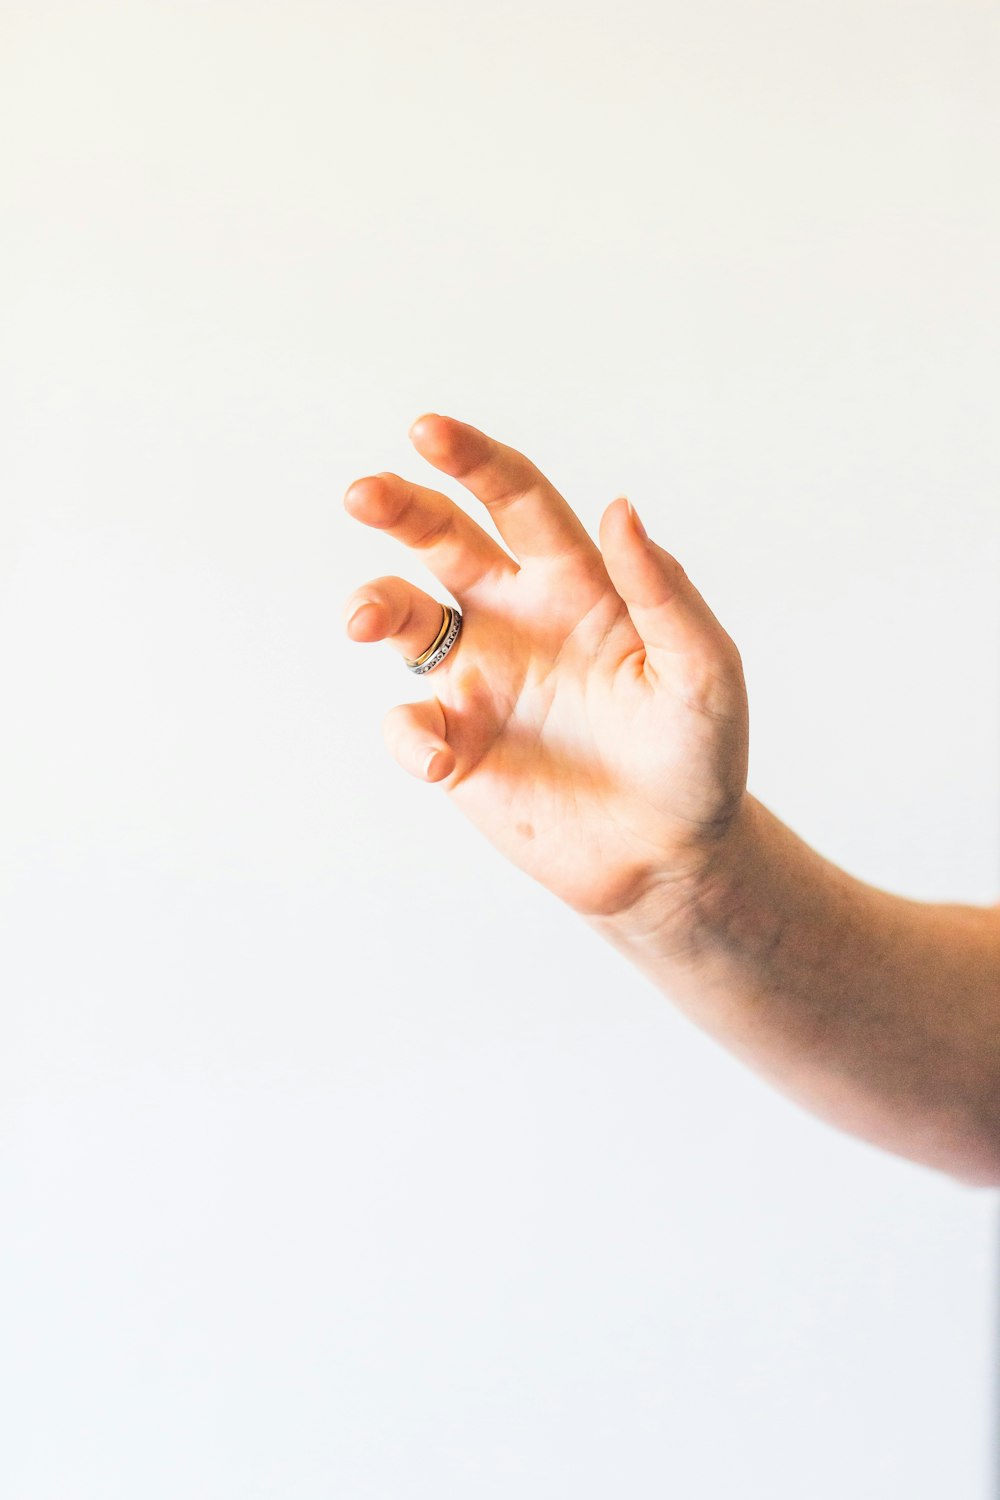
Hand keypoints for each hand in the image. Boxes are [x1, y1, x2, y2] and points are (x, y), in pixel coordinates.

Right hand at [343, 414, 748, 919]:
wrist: (672, 857)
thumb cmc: (699, 755)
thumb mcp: (702, 669)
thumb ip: (661, 590)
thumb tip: (619, 506)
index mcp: (576, 582)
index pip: (516, 500)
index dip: (473, 461)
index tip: (427, 432)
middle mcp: (518, 617)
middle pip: (442, 539)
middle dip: (399, 507)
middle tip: (363, 494)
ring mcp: (482, 679)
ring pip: (404, 615)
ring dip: (373, 604)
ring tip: (363, 620)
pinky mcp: (457, 745)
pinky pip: (408, 723)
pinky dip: (409, 735)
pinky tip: (441, 760)